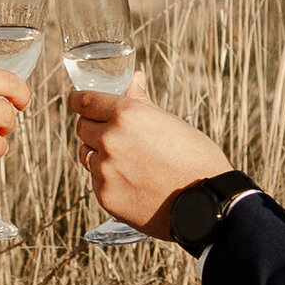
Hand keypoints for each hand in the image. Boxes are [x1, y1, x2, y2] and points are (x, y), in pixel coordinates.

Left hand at [69, 72, 233, 238]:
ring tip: (127, 161)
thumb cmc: (195, 158)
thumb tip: (133, 79)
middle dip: (93, 127)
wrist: (207, 204)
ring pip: (87, 155)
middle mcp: (110, 140)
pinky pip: (97, 180)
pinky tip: (133, 182)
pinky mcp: (105, 196)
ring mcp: (105, 170)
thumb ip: (141, 102)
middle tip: (111, 133)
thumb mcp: (170, 122)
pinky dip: (108, 179)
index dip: (79, 100)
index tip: (77, 101)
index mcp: (126, 115)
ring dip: (100, 154)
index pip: (84, 101)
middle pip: (82, 127)